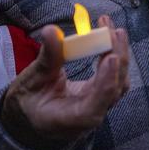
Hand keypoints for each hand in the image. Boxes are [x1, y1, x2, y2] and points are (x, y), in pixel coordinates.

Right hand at [0, 15, 129, 142]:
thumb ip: (47, 58)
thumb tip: (51, 30)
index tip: (111, 56)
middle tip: (114, 31)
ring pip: (120, 82)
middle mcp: (89, 116)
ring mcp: (99, 106)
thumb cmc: (28, 101)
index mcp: (69, 120)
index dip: (105, 82)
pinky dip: (116, 56)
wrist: (30, 114)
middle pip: (114, 90)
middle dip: (118, 58)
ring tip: (113, 29)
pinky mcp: (102, 94)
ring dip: (120, 54)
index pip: (94, 107)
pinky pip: (116, 76)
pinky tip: (111, 37)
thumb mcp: (31, 80)